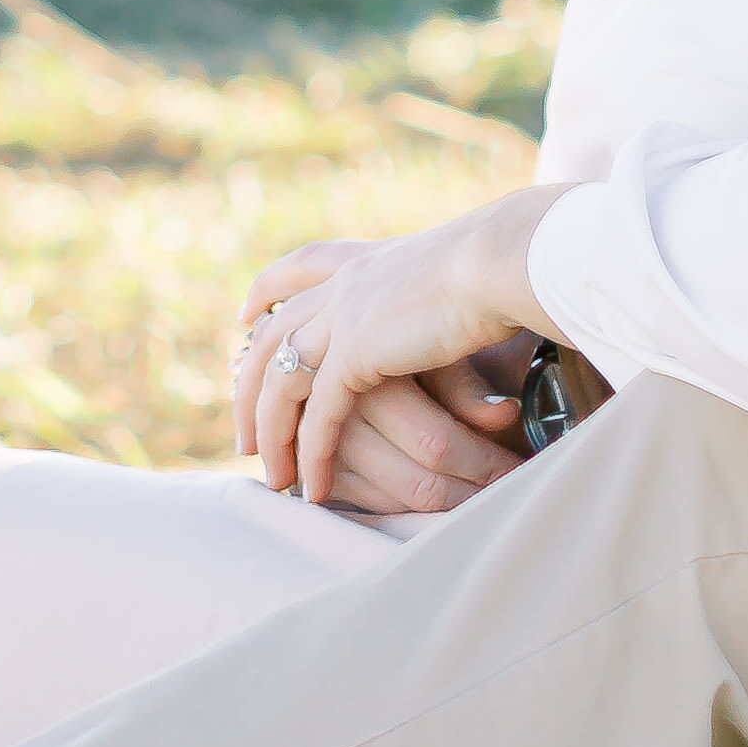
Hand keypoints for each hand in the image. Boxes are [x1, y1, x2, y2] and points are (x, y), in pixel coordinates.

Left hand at [236, 190, 574, 506]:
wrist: (503, 263)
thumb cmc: (503, 268)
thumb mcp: (457, 276)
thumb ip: (434, 298)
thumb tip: (454, 317)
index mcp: (368, 260)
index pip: (300, 267)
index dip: (266, 289)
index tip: (246, 313)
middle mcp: (344, 284)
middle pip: (270, 336)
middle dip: (247, 388)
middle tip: (244, 436)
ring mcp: (343, 317)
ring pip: (281, 384)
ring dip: (271, 434)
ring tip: (272, 477)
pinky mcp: (354, 355)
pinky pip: (317, 417)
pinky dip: (311, 456)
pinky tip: (312, 486)